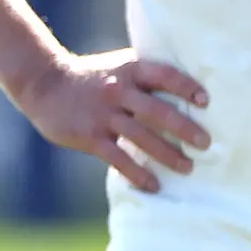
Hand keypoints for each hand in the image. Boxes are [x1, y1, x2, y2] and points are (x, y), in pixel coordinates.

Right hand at [14, 49, 209, 190]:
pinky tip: (153, 185)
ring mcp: (103, 114)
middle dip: (184, 128)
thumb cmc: (94, 76)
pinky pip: (118, 158)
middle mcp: (118, 90)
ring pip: (141, 137)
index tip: (206, 101)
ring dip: (167, 155)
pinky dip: (137, 173)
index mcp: (130, 69)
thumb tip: (192, 89)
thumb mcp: (120, 65)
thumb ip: (148, 76)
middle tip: (206, 144)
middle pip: (157, 111)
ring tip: (188, 167)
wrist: (44, 83)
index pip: (164, 75)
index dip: (186, 87)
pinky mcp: (89, 136)